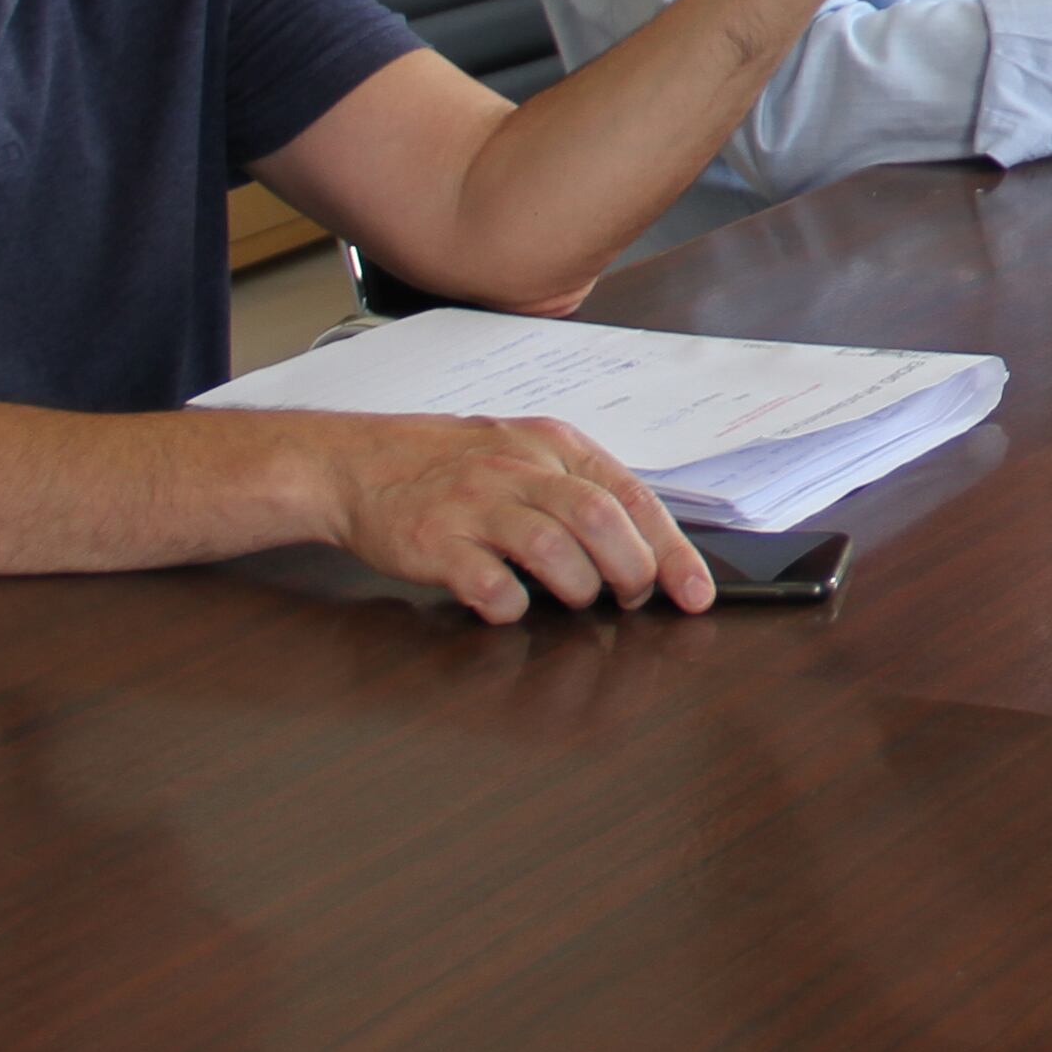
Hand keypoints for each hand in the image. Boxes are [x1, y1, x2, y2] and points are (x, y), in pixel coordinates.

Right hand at [314, 411, 714, 622]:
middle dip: (631, 570)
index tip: (695, 592)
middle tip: (630, 600)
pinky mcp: (433, 541)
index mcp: (553, 445)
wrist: (356, 462)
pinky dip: (511, 605)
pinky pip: (488, 583)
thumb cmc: (451, 466)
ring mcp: (473, 504)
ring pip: (552, 548)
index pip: (632, 497)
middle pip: (599, 519)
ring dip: (578, 587)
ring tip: (575, 600)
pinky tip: (509, 605)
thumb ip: (578, 490)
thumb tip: (646, 549)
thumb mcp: (524, 454)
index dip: (671, 550)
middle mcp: (517, 467)